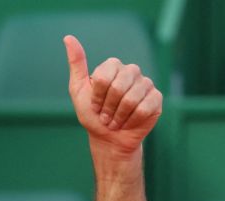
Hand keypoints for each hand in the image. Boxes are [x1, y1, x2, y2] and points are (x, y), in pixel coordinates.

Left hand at [64, 35, 162, 156]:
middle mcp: (131, 71)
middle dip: (108, 108)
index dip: (97, 97)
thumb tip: (68, 38)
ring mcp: (145, 84)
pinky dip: (132, 121)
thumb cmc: (93, 115)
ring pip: (131, 99)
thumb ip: (76, 64)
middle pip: (118, 88)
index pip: (104, 77)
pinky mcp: (156, 99)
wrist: (109, 139)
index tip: (94, 107)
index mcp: (113, 66)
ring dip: (119, 117)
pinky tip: (128, 123)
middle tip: (106, 117)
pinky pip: (144, 108)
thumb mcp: (78, 90)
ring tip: (116, 122)